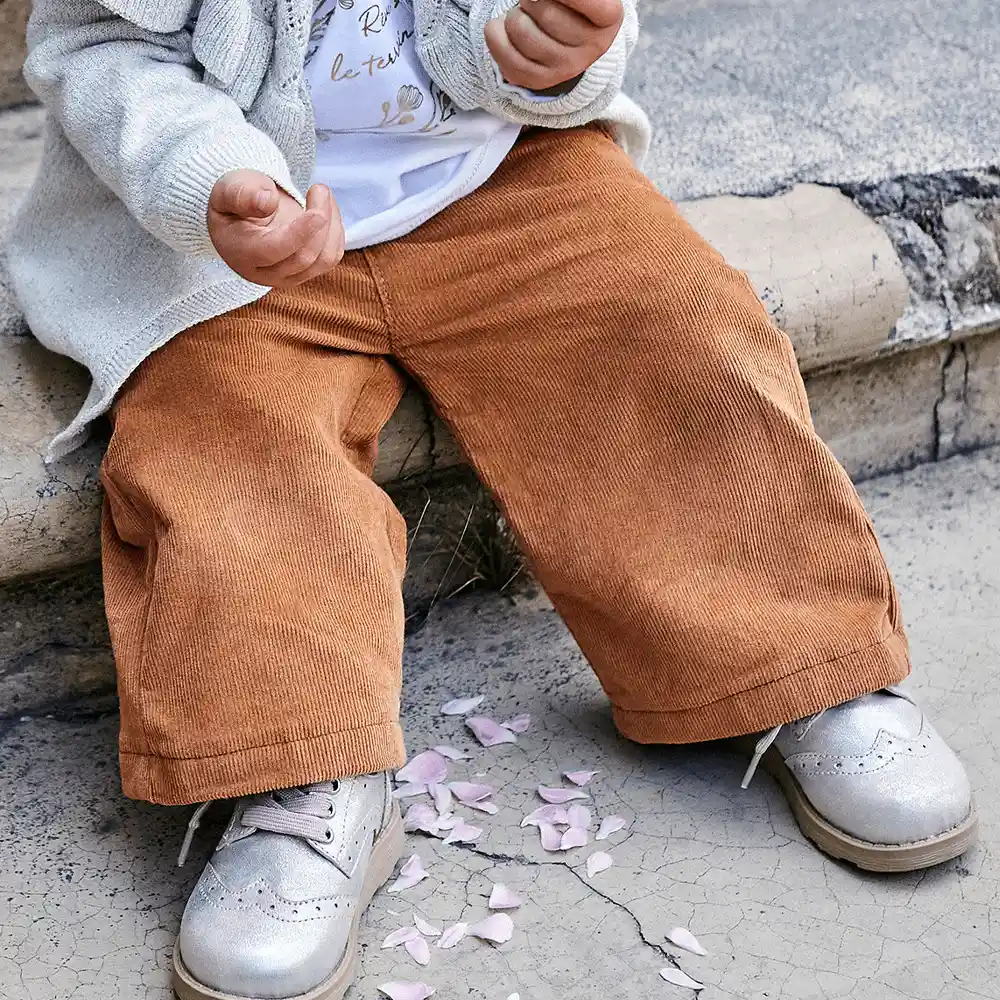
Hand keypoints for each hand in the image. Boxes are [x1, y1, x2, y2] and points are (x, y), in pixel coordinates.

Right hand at [208, 170, 344, 287]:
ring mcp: (290, 276)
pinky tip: (326, 208)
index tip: (318, 213)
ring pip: (324, 259)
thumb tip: (267, 203)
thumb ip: (242, 194)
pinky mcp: (309, 271)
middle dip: (320, 220)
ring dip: (332, 224)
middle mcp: (267, 273)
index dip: (299, 234)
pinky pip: (332, 256)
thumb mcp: (229, 189)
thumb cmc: (236, 201)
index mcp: (242, 253)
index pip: (275, 250)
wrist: (244, 217)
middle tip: (319, 188)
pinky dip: (336, 230)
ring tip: (320, 193)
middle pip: (304, 257)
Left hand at [485, 0, 623, 93]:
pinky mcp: (539, 81)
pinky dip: (495, 34)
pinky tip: (503, 28)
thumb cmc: (571, 5)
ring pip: (521, 31)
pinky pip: (505, 56)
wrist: (569, 37)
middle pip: (545, 12)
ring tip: (524, 16)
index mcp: (608, 17)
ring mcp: (565, 69)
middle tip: (533, 2)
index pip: (584, 0)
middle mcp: (591, 48)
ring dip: (513, 15)